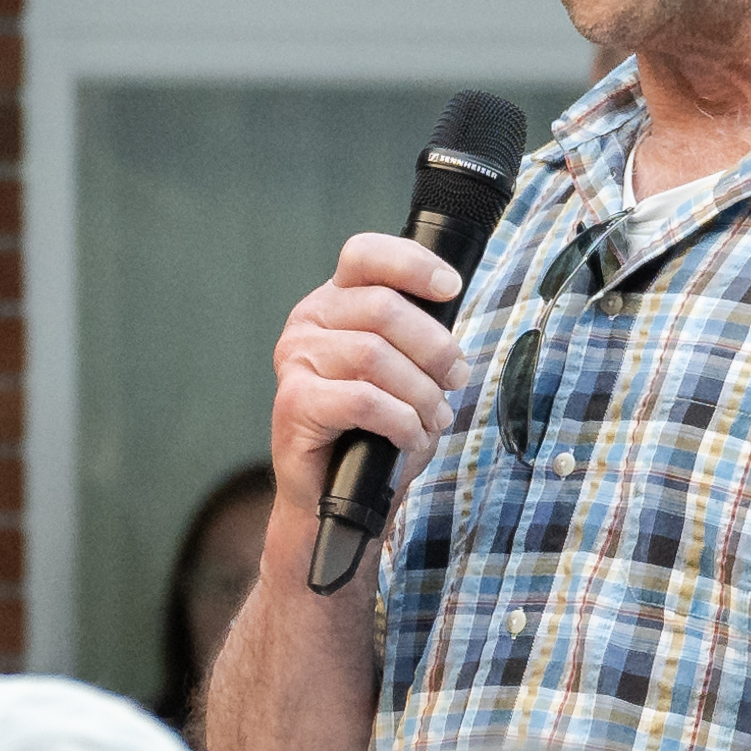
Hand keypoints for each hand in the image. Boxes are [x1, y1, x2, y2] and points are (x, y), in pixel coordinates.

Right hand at [265, 231, 468, 555]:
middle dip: (433, 347)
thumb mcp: (406, 370)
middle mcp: (308, 321)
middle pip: (382, 307)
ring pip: (375, 355)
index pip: (365, 255)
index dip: (413, 265)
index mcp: (335, 302)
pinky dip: (400, 420)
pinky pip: (363, 400)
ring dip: (420, 391)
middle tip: (456, 379)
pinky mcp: (294, 403)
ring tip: (434, 417)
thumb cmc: (376, 430)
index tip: (452, 290)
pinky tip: (410, 437)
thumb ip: (419, 335)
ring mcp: (296, 360)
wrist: (337, 495)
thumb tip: (451, 311)